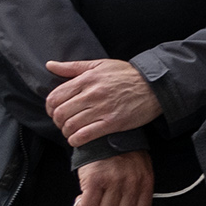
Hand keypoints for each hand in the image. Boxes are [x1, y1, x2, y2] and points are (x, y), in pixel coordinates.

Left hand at [41, 57, 160, 146]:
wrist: (155, 86)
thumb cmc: (127, 75)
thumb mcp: (100, 65)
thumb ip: (73, 67)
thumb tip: (50, 64)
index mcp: (87, 79)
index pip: (55, 97)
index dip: (50, 107)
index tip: (55, 111)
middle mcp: (92, 94)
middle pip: (60, 113)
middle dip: (58, 121)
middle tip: (64, 123)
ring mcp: (102, 109)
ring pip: (70, 126)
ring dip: (67, 132)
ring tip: (71, 131)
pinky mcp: (112, 123)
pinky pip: (85, 135)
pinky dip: (76, 140)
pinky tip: (77, 139)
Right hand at [74, 149, 152, 205]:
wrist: (103, 134)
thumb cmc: (121, 153)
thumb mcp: (139, 168)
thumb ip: (137, 188)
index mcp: (145, 182)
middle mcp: (132, 183)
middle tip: (103, 201)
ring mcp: (114, 182)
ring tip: (93, 196)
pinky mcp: (95, 180)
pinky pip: (88, 205)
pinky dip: (82, 205)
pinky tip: (82, 197)